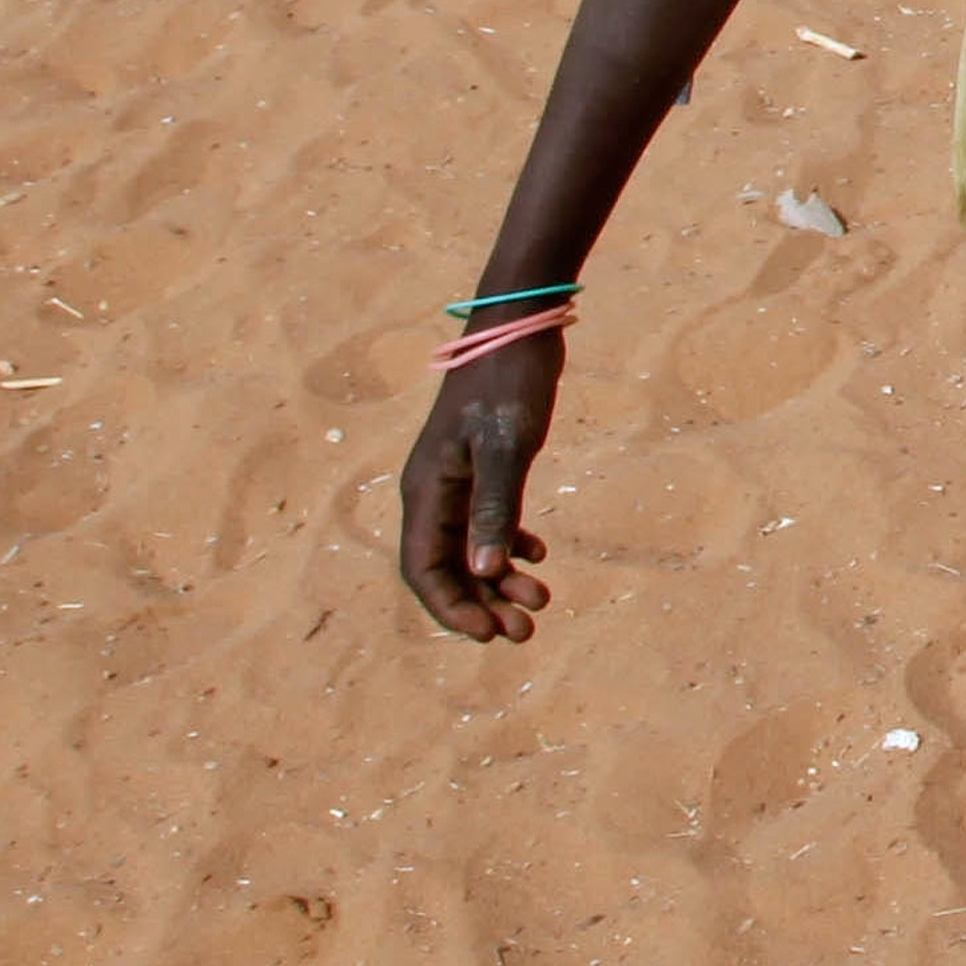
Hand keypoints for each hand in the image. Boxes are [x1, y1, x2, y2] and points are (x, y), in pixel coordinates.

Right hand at [397, 331, 563, 641]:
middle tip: (526, 630)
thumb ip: (494, 508)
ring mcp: (456, 479)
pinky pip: (485, 522)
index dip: (451, 608)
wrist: (518, 330)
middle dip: (482, 603)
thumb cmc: (508, 384)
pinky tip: (537, 555)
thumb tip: (484, 570)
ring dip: (499, 580)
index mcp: (426, 491)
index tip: (490, 635)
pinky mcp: (481, 467)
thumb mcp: (505, 448)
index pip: (422, 569)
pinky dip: (508, 545)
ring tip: (542, 600)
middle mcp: (433, 491)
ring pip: (469, 548)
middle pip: (446, 567)